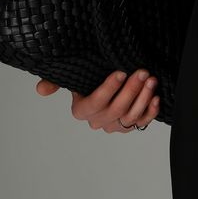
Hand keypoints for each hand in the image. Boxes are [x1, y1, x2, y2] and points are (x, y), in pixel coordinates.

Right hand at [36, 69, 160, 131]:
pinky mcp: (131, 125)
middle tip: (143, 72)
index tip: (120, 72)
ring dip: (143, 99)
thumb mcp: (73, 77)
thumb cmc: (89, 79)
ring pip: (130, 116)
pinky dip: (150, 112)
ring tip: (151, 81)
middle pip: (116, 109)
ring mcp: (116, 125)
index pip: (95, 103)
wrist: (108, 84)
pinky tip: (156, 98)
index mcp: (82, 110)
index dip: (108, 90)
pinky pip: (142, 123)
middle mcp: (98, 121)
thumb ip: (56, 81)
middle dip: (131, 90)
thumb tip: (41, 89)